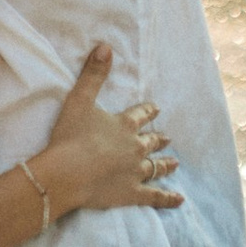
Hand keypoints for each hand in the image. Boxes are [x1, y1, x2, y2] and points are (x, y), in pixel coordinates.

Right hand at [31, 47, 181, 218]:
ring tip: (175, 163)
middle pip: (151, 142)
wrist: (66, 173)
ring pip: (156, 166)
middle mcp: (135, 147)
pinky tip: (179, 199)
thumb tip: (106, 46)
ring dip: (165, 164)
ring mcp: (136, 172)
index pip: (140, 115)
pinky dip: (168, 198)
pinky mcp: (132, 194)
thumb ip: (93, 74)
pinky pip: (155, 197)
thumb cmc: (70, 137)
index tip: (156, 109)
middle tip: (168, 137)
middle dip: (159, 138)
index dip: (148, 112)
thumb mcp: (80, 99)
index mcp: (124, 125)